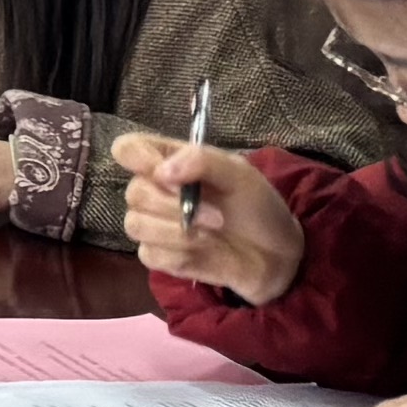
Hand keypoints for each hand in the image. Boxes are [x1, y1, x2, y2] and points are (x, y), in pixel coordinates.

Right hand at [119, 136, 304, 300]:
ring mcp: (154, 225)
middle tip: (217, 216)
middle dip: (174, 206)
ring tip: (213, 234)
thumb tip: (161, 172)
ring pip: (136, 225)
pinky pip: (149, 254)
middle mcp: (156, 190)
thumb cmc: (259, 207)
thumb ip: (202, 161)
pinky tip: (203, 252)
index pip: (128, 149)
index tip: (167, 174)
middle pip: (134, 192)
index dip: (139, 159)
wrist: (278, 256)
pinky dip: (179, 254)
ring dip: (178, 232)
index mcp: (170, 161)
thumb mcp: (241, 174)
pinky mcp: (160, 256)